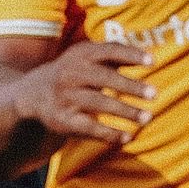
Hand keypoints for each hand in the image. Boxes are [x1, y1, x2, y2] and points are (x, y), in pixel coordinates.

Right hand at [10, 39, 155, 147]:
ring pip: (98, 104)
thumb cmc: (74, 72)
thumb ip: (115, 55)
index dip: (130, 54)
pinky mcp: (64, 119)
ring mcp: (66, 97)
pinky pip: (89, 128)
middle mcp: (71, 73)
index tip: (152, 61)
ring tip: (147, 118)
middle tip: (155, 94)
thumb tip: (149, 57)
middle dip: (130, 87)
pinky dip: (109, 134)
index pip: (108, 50)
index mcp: (81, 54)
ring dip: (125, 112)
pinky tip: (127, 137)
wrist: (34, 93)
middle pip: (104, 78)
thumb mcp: (87, 57)